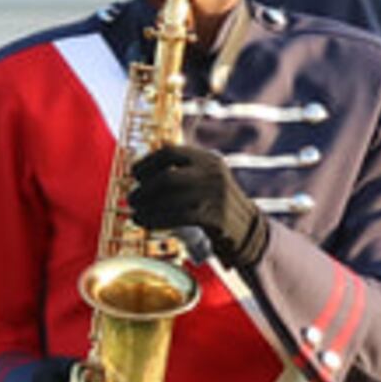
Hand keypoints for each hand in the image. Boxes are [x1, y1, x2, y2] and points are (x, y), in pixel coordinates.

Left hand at [122, 144, 268, 267]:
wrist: (248, 228)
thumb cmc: (217, 203)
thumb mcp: (207, 177)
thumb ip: (184, 167)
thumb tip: (150, 156)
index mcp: (208, 159)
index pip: (170, 152)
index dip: (147, 162)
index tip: (134, 173)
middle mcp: (213, 173)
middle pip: (167, 177)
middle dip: (144, 189)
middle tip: (132, 198)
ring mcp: (215, 195)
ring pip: (170, 198)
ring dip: (146, 207)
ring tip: (135, 213)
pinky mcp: (214, 217)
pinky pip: (177, 216)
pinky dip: (156, 220)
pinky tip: (145, 222)